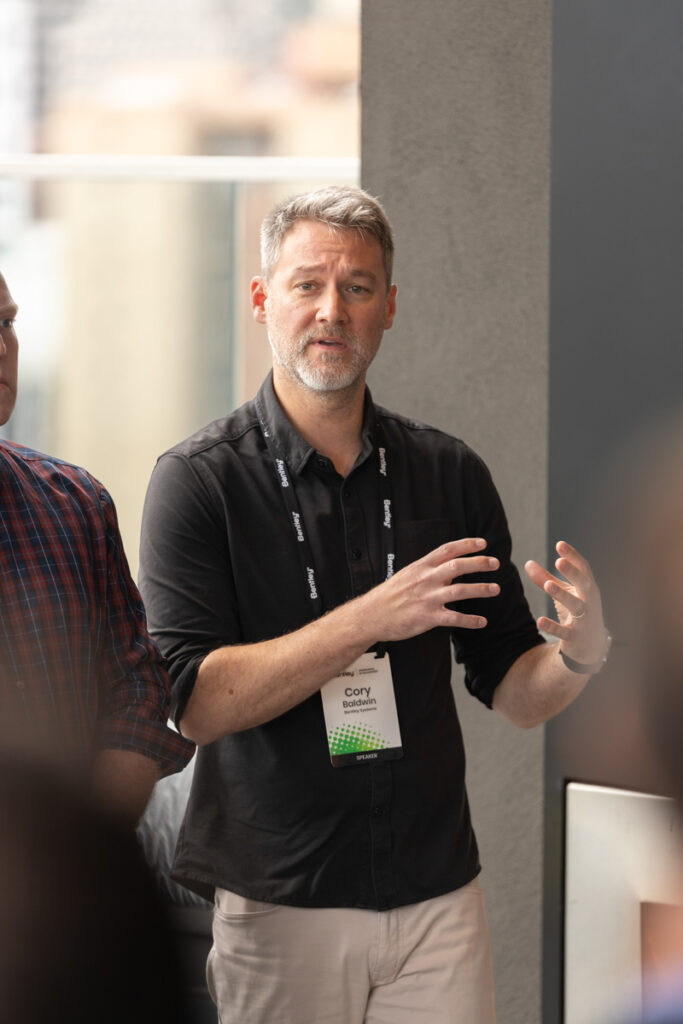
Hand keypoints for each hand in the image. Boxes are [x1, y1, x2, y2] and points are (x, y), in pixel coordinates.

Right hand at [362, 537, 499, 641]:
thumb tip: (447, 565)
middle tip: (495, 563)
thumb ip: (427, 569)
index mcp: (421, 567)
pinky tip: (482, 622)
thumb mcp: (406, 575)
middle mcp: (426, 580)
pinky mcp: (428, 617)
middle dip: (479, 563)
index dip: (466, 544)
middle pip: (458, 566)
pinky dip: (470, 620)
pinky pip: (454, 618)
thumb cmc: (389, 596)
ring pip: (460, 590)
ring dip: (481, 589)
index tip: (482, 543)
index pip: (447, 550)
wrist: (372, 615)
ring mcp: (428, 598)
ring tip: (495, 589)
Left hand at [524, 540, 605, 663]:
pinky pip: (564, 631)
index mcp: (587, 588)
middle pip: (584, 584)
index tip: (560, 544)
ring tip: (548, 585)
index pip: (583, 569)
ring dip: (562, 595)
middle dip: (573, 572)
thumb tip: (527, 563)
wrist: (591, 646)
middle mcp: (589, 602)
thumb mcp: (563, 593)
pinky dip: (553, 627)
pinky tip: (539, 621)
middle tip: (559, 561)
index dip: (573, 556)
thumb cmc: (577, 613)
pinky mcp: (576, 637)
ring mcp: (584, 620)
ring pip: (576, 606)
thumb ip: (546, 578)